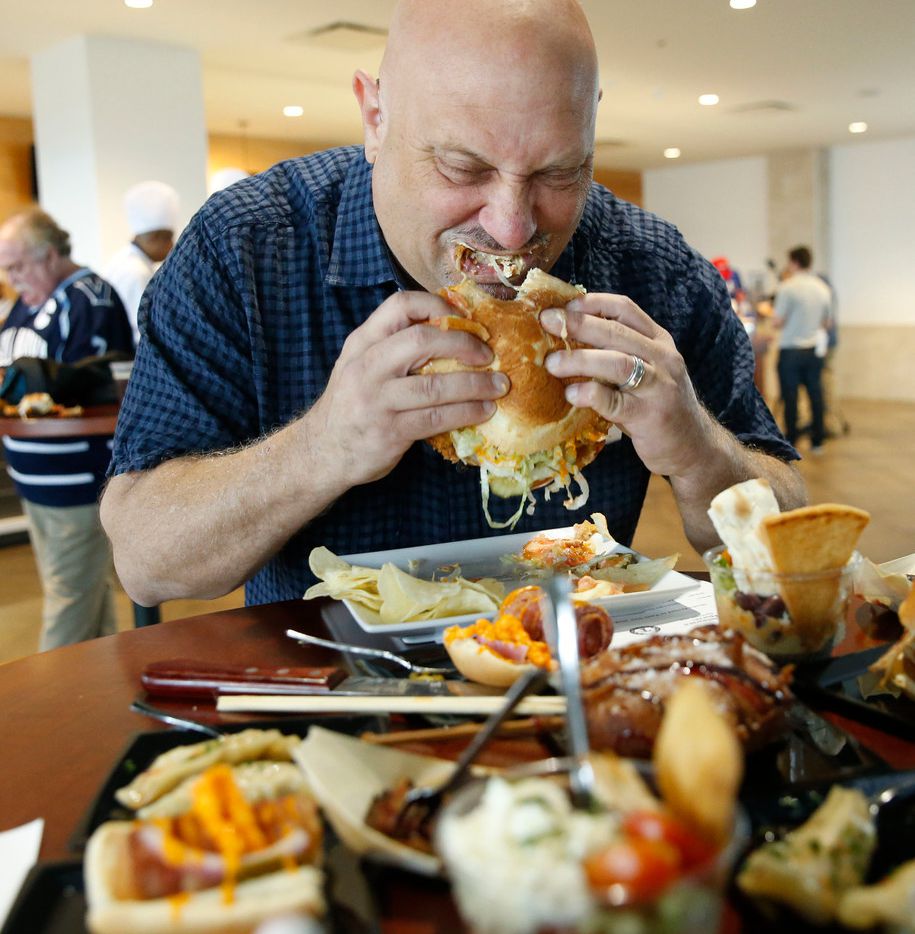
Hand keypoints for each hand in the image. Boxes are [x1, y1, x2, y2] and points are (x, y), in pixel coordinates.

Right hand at [307, 290, 507, 486]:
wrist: (322, 452)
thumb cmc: (352, 405)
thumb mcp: (361, 365)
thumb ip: (394, 347)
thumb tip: (453, 332)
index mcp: (362, 342)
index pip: (400, 305)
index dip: (438, 306)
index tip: (465, 319)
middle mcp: (367, 366)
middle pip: (422, 340)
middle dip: (463, 344)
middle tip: (489, 354)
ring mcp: (377, 400)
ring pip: (436, 385)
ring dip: (475, 384)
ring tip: (499, 385)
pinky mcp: (389, 431)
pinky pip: (436, 418)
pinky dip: (466, 413)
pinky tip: (484, 412)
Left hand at [540, 293, 714, 478]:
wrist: (693, 448)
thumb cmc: (657, 407)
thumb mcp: (646, 372)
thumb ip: (617, 355)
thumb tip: (565, 343)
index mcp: (659, 341)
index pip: (626, 309)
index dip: (593, 303)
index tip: (564, 304)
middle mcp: (662, 358)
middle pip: (616, 332)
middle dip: (578, 325)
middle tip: (547, 323)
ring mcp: (659, 386)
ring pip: (618, 363)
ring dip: (581, 360)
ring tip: (552, 363)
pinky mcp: (650, 416)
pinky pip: (617, 402)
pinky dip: (591, 395)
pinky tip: (571, 395)